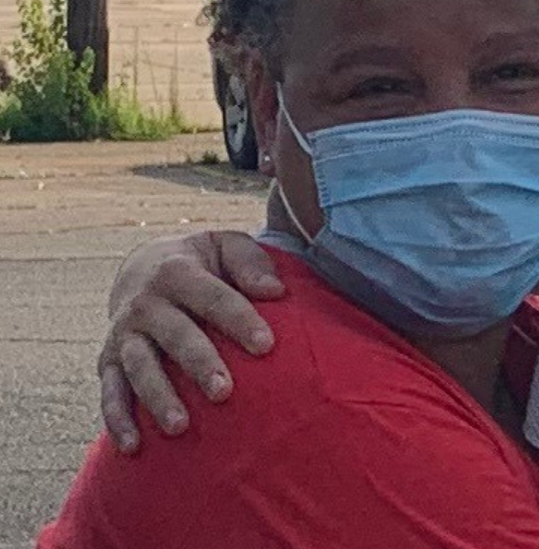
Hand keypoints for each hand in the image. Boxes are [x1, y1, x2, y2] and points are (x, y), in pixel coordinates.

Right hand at [97, 230, 283, 452]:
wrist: (142, 267)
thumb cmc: (203, 262)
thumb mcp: (226, 247)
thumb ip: (250, 264)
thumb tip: (275, 291)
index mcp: (178, 271)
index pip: (213, 297)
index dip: (240, 320)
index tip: (267, 346)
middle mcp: (145, 303)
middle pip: (176, 336)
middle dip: (199, 364)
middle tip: (225, 391)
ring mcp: (123, 334)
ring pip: (139, 367)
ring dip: (158, 397)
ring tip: (180, 427)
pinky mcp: (107, 361)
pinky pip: (109, 393)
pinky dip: (117, 420)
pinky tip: (133, 447)